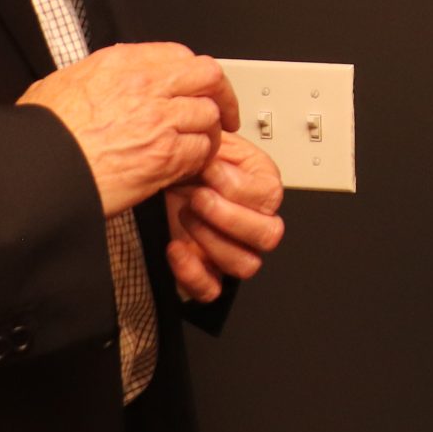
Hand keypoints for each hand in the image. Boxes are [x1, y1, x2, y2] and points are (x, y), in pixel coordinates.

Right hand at [18, 42, 237, 216]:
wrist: (35, 172)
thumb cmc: (40, 136)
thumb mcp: (61, 85)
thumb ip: (94, 78)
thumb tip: (100, 84)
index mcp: (121, 64)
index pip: (178, 54)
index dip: (193, 73)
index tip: (197, 85)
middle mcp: (147, 85)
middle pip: (209, 76)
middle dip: (222, 94)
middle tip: (224, 112)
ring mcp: (161, 120)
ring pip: (210, 116)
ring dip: (209, 132)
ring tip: (200, 145)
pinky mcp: (166, 156)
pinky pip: (202, 152)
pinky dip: (200, 160)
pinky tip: (188, 167)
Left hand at [164, 131, 286, 301]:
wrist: (162, 176)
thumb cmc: (188, 161)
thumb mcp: (209, 142)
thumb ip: (219, 144)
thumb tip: (216, 162)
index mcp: (263, 187)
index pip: (271, 197)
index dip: (236, 186)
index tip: (210, 169)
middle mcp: (255, 222)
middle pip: (268, 235)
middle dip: (228, 215)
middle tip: (199, 196)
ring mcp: (234, 249)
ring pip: (246, 264)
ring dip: (211, 239)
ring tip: (186, 213)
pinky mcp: (208, 271)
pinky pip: (211, 290)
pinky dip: (192, 273)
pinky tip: (175, 246)